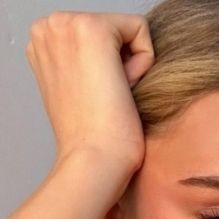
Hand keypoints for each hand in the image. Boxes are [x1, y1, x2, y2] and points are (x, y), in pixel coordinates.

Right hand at [25, 11, 154, 171]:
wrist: (94, 160)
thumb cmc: (93, 139)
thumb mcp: (79, 90)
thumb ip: (86, 65)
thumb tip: (111, 61)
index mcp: (44, 42)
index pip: (101, 37)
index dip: (110, 71)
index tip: (97, 100)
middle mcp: (48, 27)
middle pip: (115, 29)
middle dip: (122, 65)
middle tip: (106, 101)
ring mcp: (66, 25)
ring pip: (127, 30)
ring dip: (131, 67)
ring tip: (111, 97)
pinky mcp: (93, 29)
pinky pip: (141, 30)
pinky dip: (143, 64)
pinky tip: (123, 91)